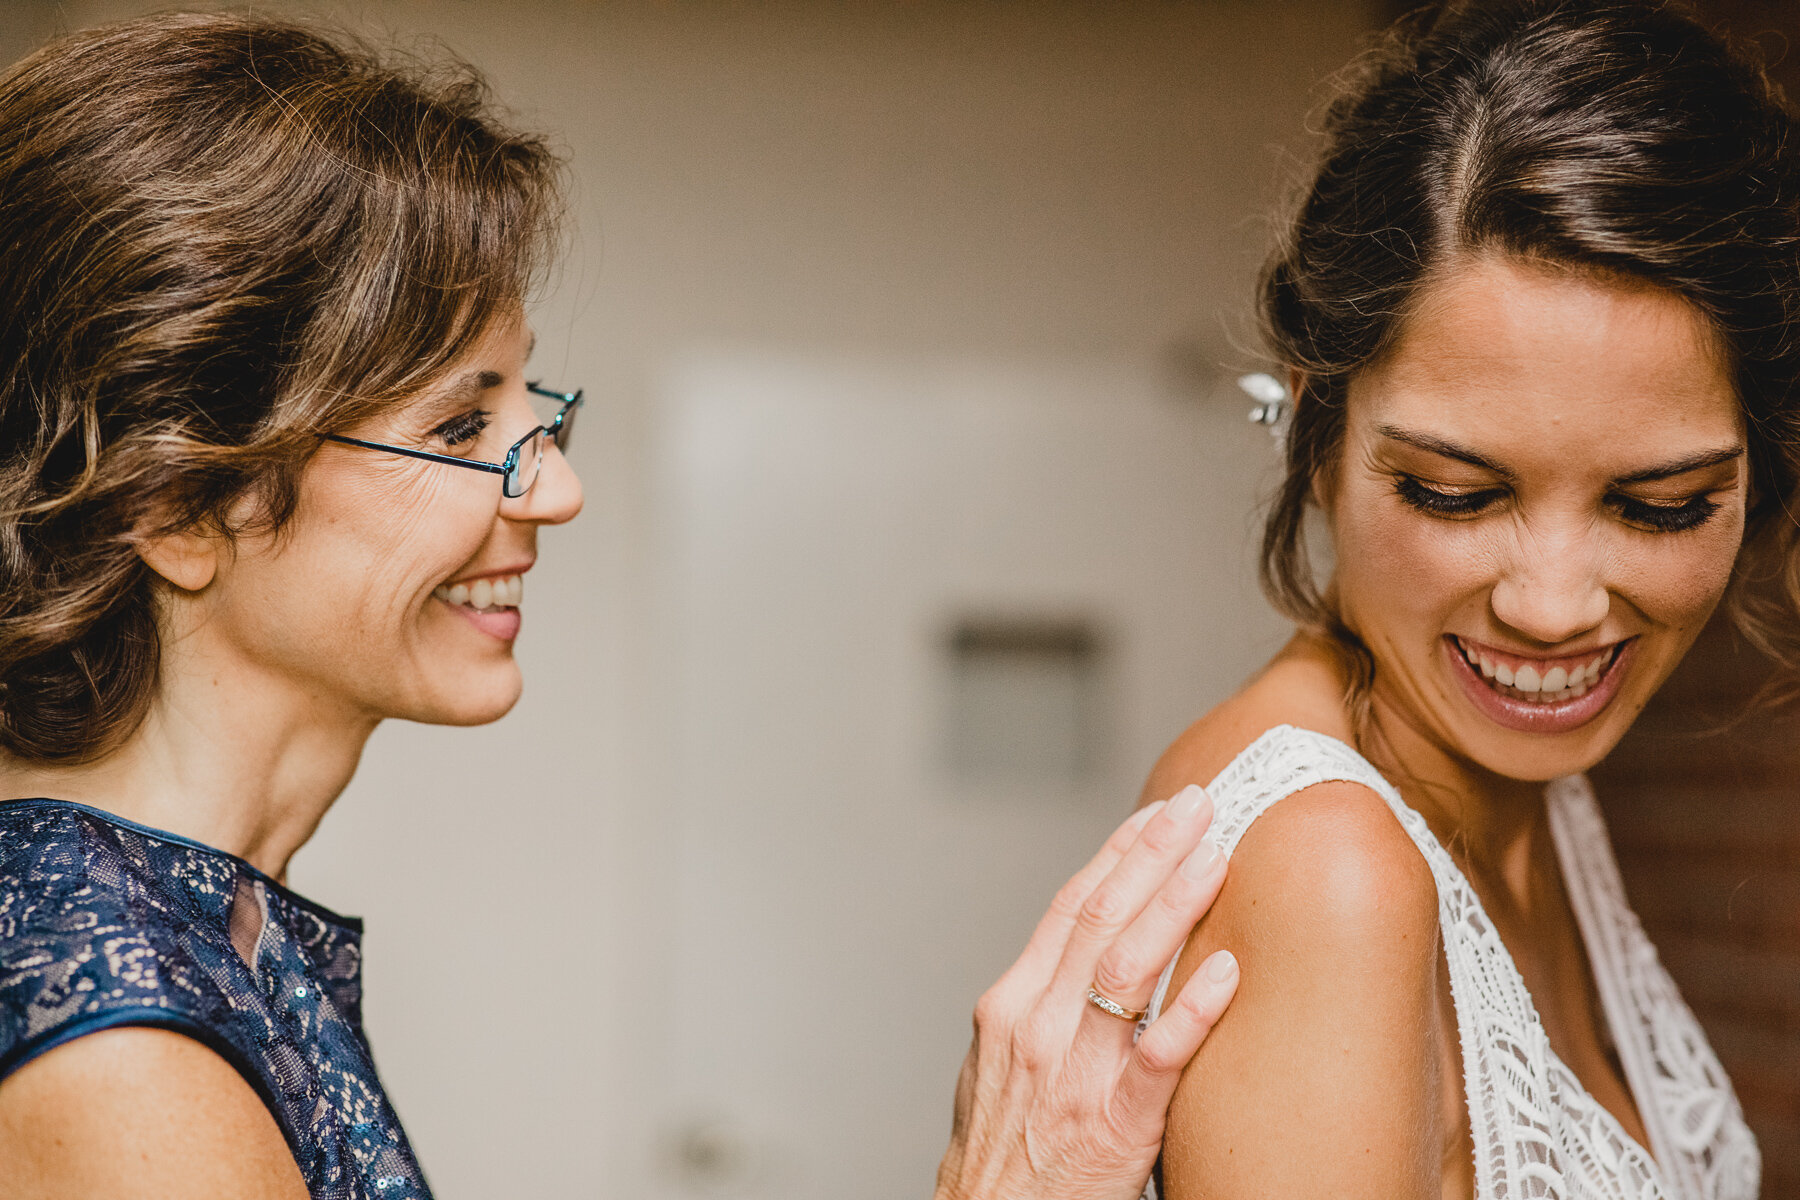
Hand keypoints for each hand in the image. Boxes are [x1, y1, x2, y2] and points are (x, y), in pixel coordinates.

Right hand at [934, 787, 1237, 1199]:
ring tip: (1218, 856)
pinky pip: (1158, 1058)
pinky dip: (1192, 1010)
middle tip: (1200, 803)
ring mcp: (1072, 1074)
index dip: (1116, 854)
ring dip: (1175, 904)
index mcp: (1010, 1005)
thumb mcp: (1003, 1065)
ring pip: (1126, 968)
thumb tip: (1091, 963)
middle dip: (1152, 852)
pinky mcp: (1112, 1127)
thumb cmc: (1000, 1156)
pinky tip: (1227, 971)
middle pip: (1099, 916)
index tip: (1157, 814)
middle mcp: (1036, 1026)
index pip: (1068, 907)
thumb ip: (1045, 1011)